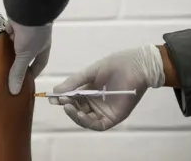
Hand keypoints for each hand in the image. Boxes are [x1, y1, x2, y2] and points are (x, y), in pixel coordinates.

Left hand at [6, 19, 51, 94]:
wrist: (27, 8)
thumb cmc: (32, 34)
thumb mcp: (25, 55)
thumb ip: (18, 71)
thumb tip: (14, 92)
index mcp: (43, 48)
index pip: (39, 64)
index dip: (33, 73)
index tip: (24, 83)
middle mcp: (35, 40)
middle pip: (26, 54)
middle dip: (18, 63)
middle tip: (7, 74)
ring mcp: (25, 30)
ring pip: (16, 44)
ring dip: (9, 51)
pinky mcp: (14, 22)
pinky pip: (8, 33)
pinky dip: (3, 38)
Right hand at [49, 44, 164, 130]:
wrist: (137, 65)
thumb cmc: (116, 65)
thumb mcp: (90, 72)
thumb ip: (74, 82)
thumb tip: (55, 91)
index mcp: (90, 91)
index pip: (73, 99)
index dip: (63, 99)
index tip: (53, 98)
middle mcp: (96, 103)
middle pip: (78, 110)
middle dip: (68, 106)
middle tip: (61, 100)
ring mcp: (104, 111)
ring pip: (85, 119)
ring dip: (74, 115)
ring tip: (68, 106)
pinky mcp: (113, 118)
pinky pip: (97, 125)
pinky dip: (86, 121)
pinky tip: (78, 113)